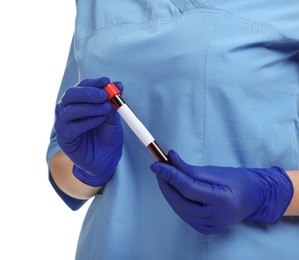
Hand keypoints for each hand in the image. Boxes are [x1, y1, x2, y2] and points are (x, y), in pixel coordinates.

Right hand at [55, 77, 123, 186]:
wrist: (106, 159)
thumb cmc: (108, 136)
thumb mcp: (113, 118)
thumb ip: (113, 103)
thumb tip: (118, 85)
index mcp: (79, 102)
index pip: (82, 86)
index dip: (93, 83)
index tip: (106, 81)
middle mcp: (68, 110)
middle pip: (71, 95)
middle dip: (88, 93)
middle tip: (104, 95)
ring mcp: (63, 123)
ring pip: (69, 109)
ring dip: (89, 107)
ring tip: (105, 110)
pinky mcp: (64, 137)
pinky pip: (71, 126)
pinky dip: (87, 121)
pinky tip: (99, 120)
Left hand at [150, 150, 292, 234]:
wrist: (254, 198)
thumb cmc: (238, 181)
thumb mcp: (215, 171)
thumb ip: (191, 169)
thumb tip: (170, 161)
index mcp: (224, 200)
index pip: (189, 188)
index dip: (170, 175)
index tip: (157, 164)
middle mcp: (217, 218)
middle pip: (181, 201)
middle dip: (166, 183)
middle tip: (158, 168)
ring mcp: (211, 227)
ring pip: (180, 209)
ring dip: (169, 192)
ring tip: (164, 176)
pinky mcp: (206, 229)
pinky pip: (185, 215)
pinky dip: (176, 201)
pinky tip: (174, 190)